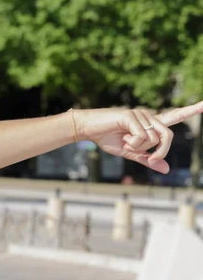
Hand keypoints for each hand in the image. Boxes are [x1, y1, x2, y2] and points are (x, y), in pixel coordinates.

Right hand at [74, 101, 202, 172]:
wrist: (88, 130)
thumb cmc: (107, 138)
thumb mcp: (130, 152)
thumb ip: (148, 159)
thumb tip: (166, 169)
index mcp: (149, 124)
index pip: (175, 116)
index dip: (191, 110)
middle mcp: (148, 116)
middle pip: (168, 135)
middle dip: (160, 151)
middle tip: (148, 160)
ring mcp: (141, 114)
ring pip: (154, 138)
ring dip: (140, 147)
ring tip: (125, 142)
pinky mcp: (132, 115)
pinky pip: (143, 136)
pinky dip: (133, 143)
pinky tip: (123, 138)